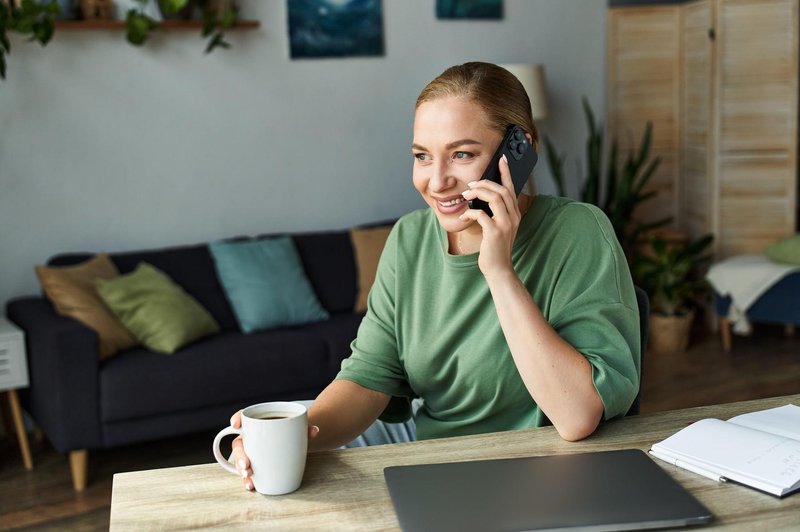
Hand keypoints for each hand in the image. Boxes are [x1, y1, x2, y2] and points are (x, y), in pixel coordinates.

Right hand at [229, 410, 319, 491]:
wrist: (295, 440)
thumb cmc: (293, 430)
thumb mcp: (299, 428)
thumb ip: (306, 428)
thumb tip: (314, 431)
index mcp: (259, 422)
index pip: (245, 416)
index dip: (237, 418)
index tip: (236, 424)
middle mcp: (251, 436)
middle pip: (239, 443)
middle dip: (239, 454)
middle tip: (246, 464)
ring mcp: (251, 451)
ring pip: (240, 459)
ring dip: (241, 469)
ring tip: (249, 475)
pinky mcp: (255, 464)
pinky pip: (247, 471)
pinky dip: (248, 479)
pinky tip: (252, 485)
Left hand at [459, 154, 521, 277]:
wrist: (499, 269)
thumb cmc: (495, 248)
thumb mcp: (497, 227)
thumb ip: (493, 213)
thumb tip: (479, 197)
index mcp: (514, 213)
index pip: (511, 188)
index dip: (506, 172)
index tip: (501, 159)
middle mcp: (513, 216)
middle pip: (502, 190)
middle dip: (485, 182)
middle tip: (470, 184)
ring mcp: (505, 224)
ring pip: (494, 198)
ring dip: (478, 193)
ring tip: (465, 195)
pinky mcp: (495, 233)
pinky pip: (481, 215)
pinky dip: (470, 213)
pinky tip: (464, 217)